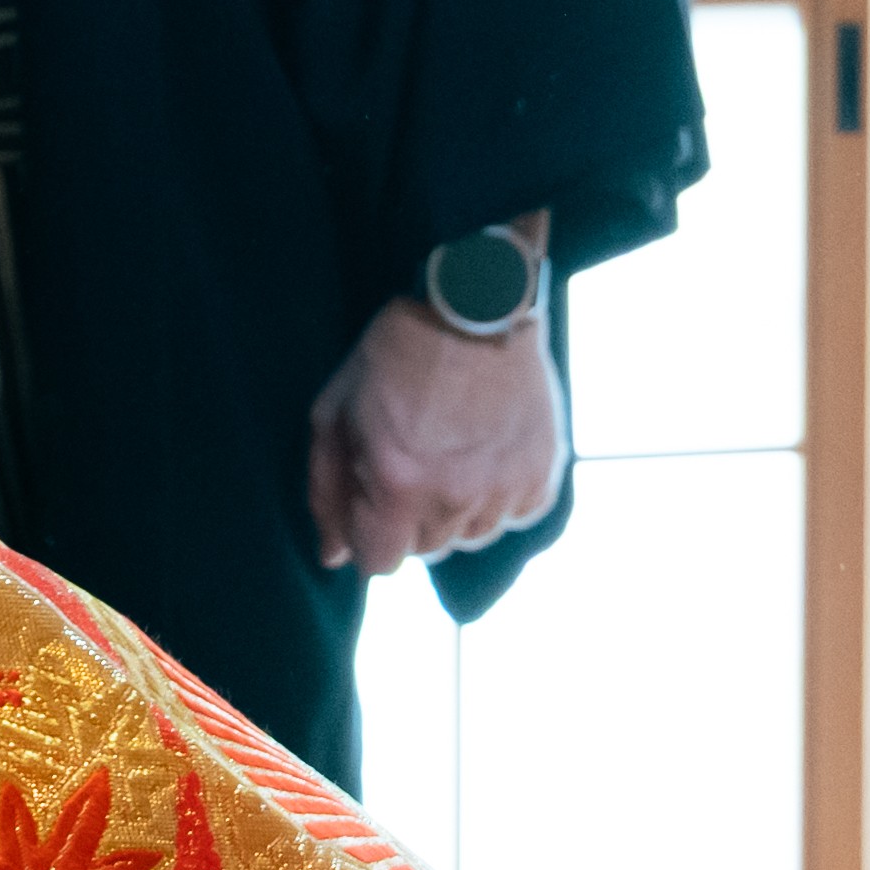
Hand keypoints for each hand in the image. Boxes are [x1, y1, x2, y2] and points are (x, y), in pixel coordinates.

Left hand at [310, 262, 563, 571]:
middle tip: (411, 459)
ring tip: (450, 450)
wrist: (479, 307)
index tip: (373, 498)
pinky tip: (485, 452)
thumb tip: (334, 557)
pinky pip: (513, 515)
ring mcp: (505, 489)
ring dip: (454, 509)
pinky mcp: (542, 477)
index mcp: (399, 482)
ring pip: (471, 537)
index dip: (368, 533)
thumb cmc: (397, 353)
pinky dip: (497, 496)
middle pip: (425, 550)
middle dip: (408, 517)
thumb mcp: (337, 411)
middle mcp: (456, 497)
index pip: (380, 562)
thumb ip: (328, 490)